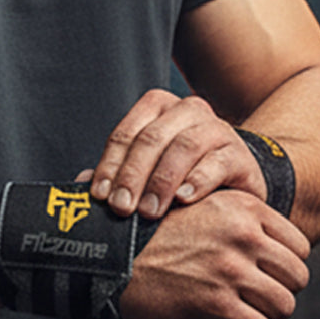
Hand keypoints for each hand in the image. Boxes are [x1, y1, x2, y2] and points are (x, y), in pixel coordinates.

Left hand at [86, 90, 267, 219]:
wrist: (235, 180)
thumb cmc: (181, 175)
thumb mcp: (147, 171)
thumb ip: (117, 174)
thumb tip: (79, 186)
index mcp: (157, 108)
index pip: (126, 133)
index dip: (110, 164)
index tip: (101, 196)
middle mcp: (187, 110)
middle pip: (152, 138)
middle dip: (132, 175)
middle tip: (123, 208)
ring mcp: (217, 129)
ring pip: (184, 146)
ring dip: (162, 180)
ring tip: (150, 211)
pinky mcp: (240, 154)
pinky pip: (218, 162)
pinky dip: (199, 180)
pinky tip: (185, 198)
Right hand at [118, 190, 310, 318]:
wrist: (108, 257)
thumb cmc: (151, 237)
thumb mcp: (197, 209)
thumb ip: (236, 222)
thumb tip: (273, 249)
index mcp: (242, 207)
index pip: (298, 244)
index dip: (283, 264)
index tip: (262, 272)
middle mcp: (242, 235)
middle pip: (298, 276)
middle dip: (279, 290)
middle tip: (253, 296)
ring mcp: (230, 270)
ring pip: (284, 305)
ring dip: (264, 314)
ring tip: (239, 311)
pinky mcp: (217, 305)